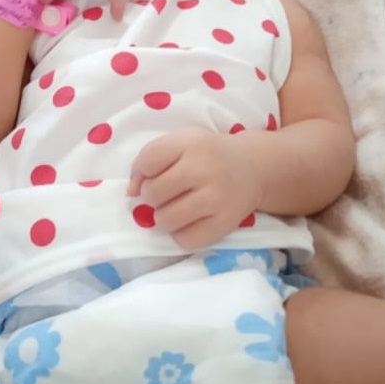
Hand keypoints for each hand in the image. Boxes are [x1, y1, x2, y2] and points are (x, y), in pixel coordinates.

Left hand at [127, 128, 263, 249]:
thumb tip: (131, 193)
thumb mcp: (181, 143)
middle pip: (153, 193)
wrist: (253, 167)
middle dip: (152, 197)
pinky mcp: (225, 223)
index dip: (142, 173)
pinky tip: (188, 222)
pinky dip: (180, 235)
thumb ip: (150, 159)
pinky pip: (186, 240)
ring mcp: (217, 198)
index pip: (147, 161)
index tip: (153, 175)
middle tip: (166, 194)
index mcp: (191, 143)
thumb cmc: (207, 154)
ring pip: (166, 220)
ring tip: (174, 209)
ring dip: (162, 218)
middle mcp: (205, 169)